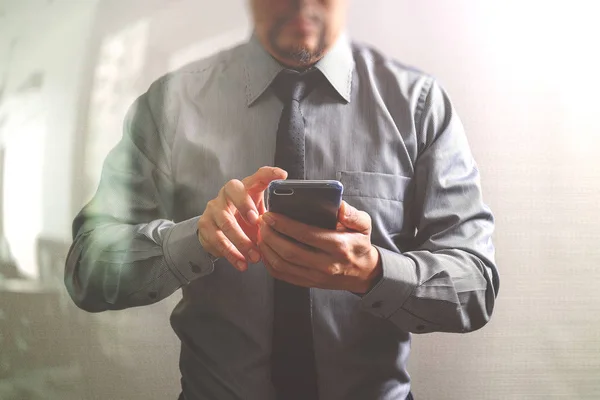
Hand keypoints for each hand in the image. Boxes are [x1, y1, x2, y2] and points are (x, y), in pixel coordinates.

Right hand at [198, 166, 287, 270]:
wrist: (218, 232)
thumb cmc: (244, 219)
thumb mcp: (259, 213)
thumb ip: (273, 211)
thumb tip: (295, 217)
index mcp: (245, 187)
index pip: (257, 175)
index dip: (268, 174)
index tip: (281, 176)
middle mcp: (226, 194)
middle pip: (233, 190)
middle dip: (245, 205)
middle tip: (257, 222)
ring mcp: (213, 209)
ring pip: (225, 222)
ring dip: (241, 241)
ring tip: (255, 257)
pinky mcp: (205, 226)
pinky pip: (217, 240)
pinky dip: (231, 254)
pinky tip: (242, 264)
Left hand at [257, 201, 382, 293]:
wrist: (363, 273)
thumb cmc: (359, 245)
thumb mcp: (364, 225)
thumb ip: (352, 214)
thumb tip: (339, 205)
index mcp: (338, 246)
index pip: (306, 235)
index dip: (284, 225)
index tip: (271, 215)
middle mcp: (326, 264)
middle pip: (289, 251)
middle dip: (271, 235)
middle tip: (262, 222)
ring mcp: (315, 276)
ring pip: (282, 264)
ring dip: (267, 248)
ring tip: (261, 233)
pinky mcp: (308, 283)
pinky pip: (282, 275)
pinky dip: (269, 262)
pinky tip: (266, 248)